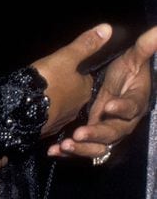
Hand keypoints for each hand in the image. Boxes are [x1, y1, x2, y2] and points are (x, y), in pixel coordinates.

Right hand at [33, 23, 110, 138]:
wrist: (24, 109)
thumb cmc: (48, 81)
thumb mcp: (66, 57)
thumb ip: (85, 44)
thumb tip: (107, 28)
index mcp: (85, 90)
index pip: (86, 80)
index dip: (77, 73)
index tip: (66, 67)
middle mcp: (79, 108)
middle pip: (74, 95)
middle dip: (66, 89)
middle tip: (52, 80)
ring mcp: (62, 120)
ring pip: (61, 107)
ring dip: (54, 102)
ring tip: (41, 94)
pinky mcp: (47, 129)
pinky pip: (48, 118)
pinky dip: (44, 113)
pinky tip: (34, 108)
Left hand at [49, 24, 156, 157]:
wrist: (117, 86)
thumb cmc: (126, 71)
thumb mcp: (133, 58)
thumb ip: (144, 48)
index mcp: (134, 102)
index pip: (131, 108)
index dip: (121, 108)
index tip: (108, 106)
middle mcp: (123, 122)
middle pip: (114, 132)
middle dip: (97, 133)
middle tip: (80, 133)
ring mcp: (108, 131)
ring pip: (98, 145)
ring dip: (82, 148)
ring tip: (65, 145)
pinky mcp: (93, 136)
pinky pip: (83, 147)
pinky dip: (69, 151)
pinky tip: (53, 150)